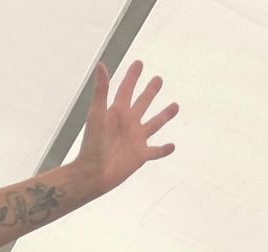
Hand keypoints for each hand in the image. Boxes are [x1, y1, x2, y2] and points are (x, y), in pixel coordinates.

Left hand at [71, 61, 178, 198]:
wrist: (92, 173)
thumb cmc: (92, 144)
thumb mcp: (96, 114)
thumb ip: (101, 90)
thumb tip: (101, 65)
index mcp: (118, 112)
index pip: (127, 89)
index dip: (133, 76)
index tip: (139, 63)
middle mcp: (129, 123)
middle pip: (143, 102)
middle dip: (150, 91)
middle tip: (158, 79)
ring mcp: (136, 139)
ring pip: (154, 124)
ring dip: (164, 115)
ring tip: (175, 106)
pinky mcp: (140, 155)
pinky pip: (155, 152)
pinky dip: (164, 150)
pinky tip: (172, 146)